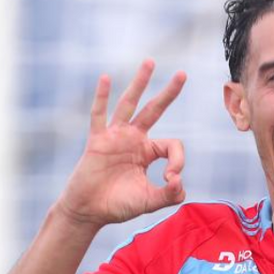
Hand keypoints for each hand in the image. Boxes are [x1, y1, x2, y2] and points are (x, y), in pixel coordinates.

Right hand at [55, 59, 186, 226]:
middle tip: (183, 74)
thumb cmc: (118, 206)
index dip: (178, 160)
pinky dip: (101, 97)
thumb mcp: (149, 201)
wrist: (89, 212)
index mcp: (148, 152)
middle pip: (154, 110)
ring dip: (140, 83)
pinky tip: (105, 78)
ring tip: (150, 62)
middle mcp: (133, 139)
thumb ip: (168, 195)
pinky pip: (99, 115)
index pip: (172, 145)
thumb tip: (179, 182)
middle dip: (169, 93)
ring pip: (129, 104)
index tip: (171, 180)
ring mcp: (115, 137)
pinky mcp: (97, 140)